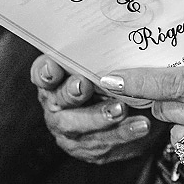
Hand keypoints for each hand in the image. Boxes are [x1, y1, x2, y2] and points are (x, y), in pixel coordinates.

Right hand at [32, 55, 161, 163]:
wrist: (137, 116)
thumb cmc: (118, 83)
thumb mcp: (110, 66)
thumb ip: (104, 58)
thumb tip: (116, 35)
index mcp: (58, 80)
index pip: (43, 73)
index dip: (45, 72)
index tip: (54, 67)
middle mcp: (58, 104)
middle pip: (57, 100)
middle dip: (71, 92)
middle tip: (85, 86)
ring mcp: (70, 129)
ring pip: (78, 125)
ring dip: (100, 117)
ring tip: (121, 109)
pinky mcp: (88, 148)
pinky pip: (103, 143)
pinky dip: (123, 133)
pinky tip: (140, 126)